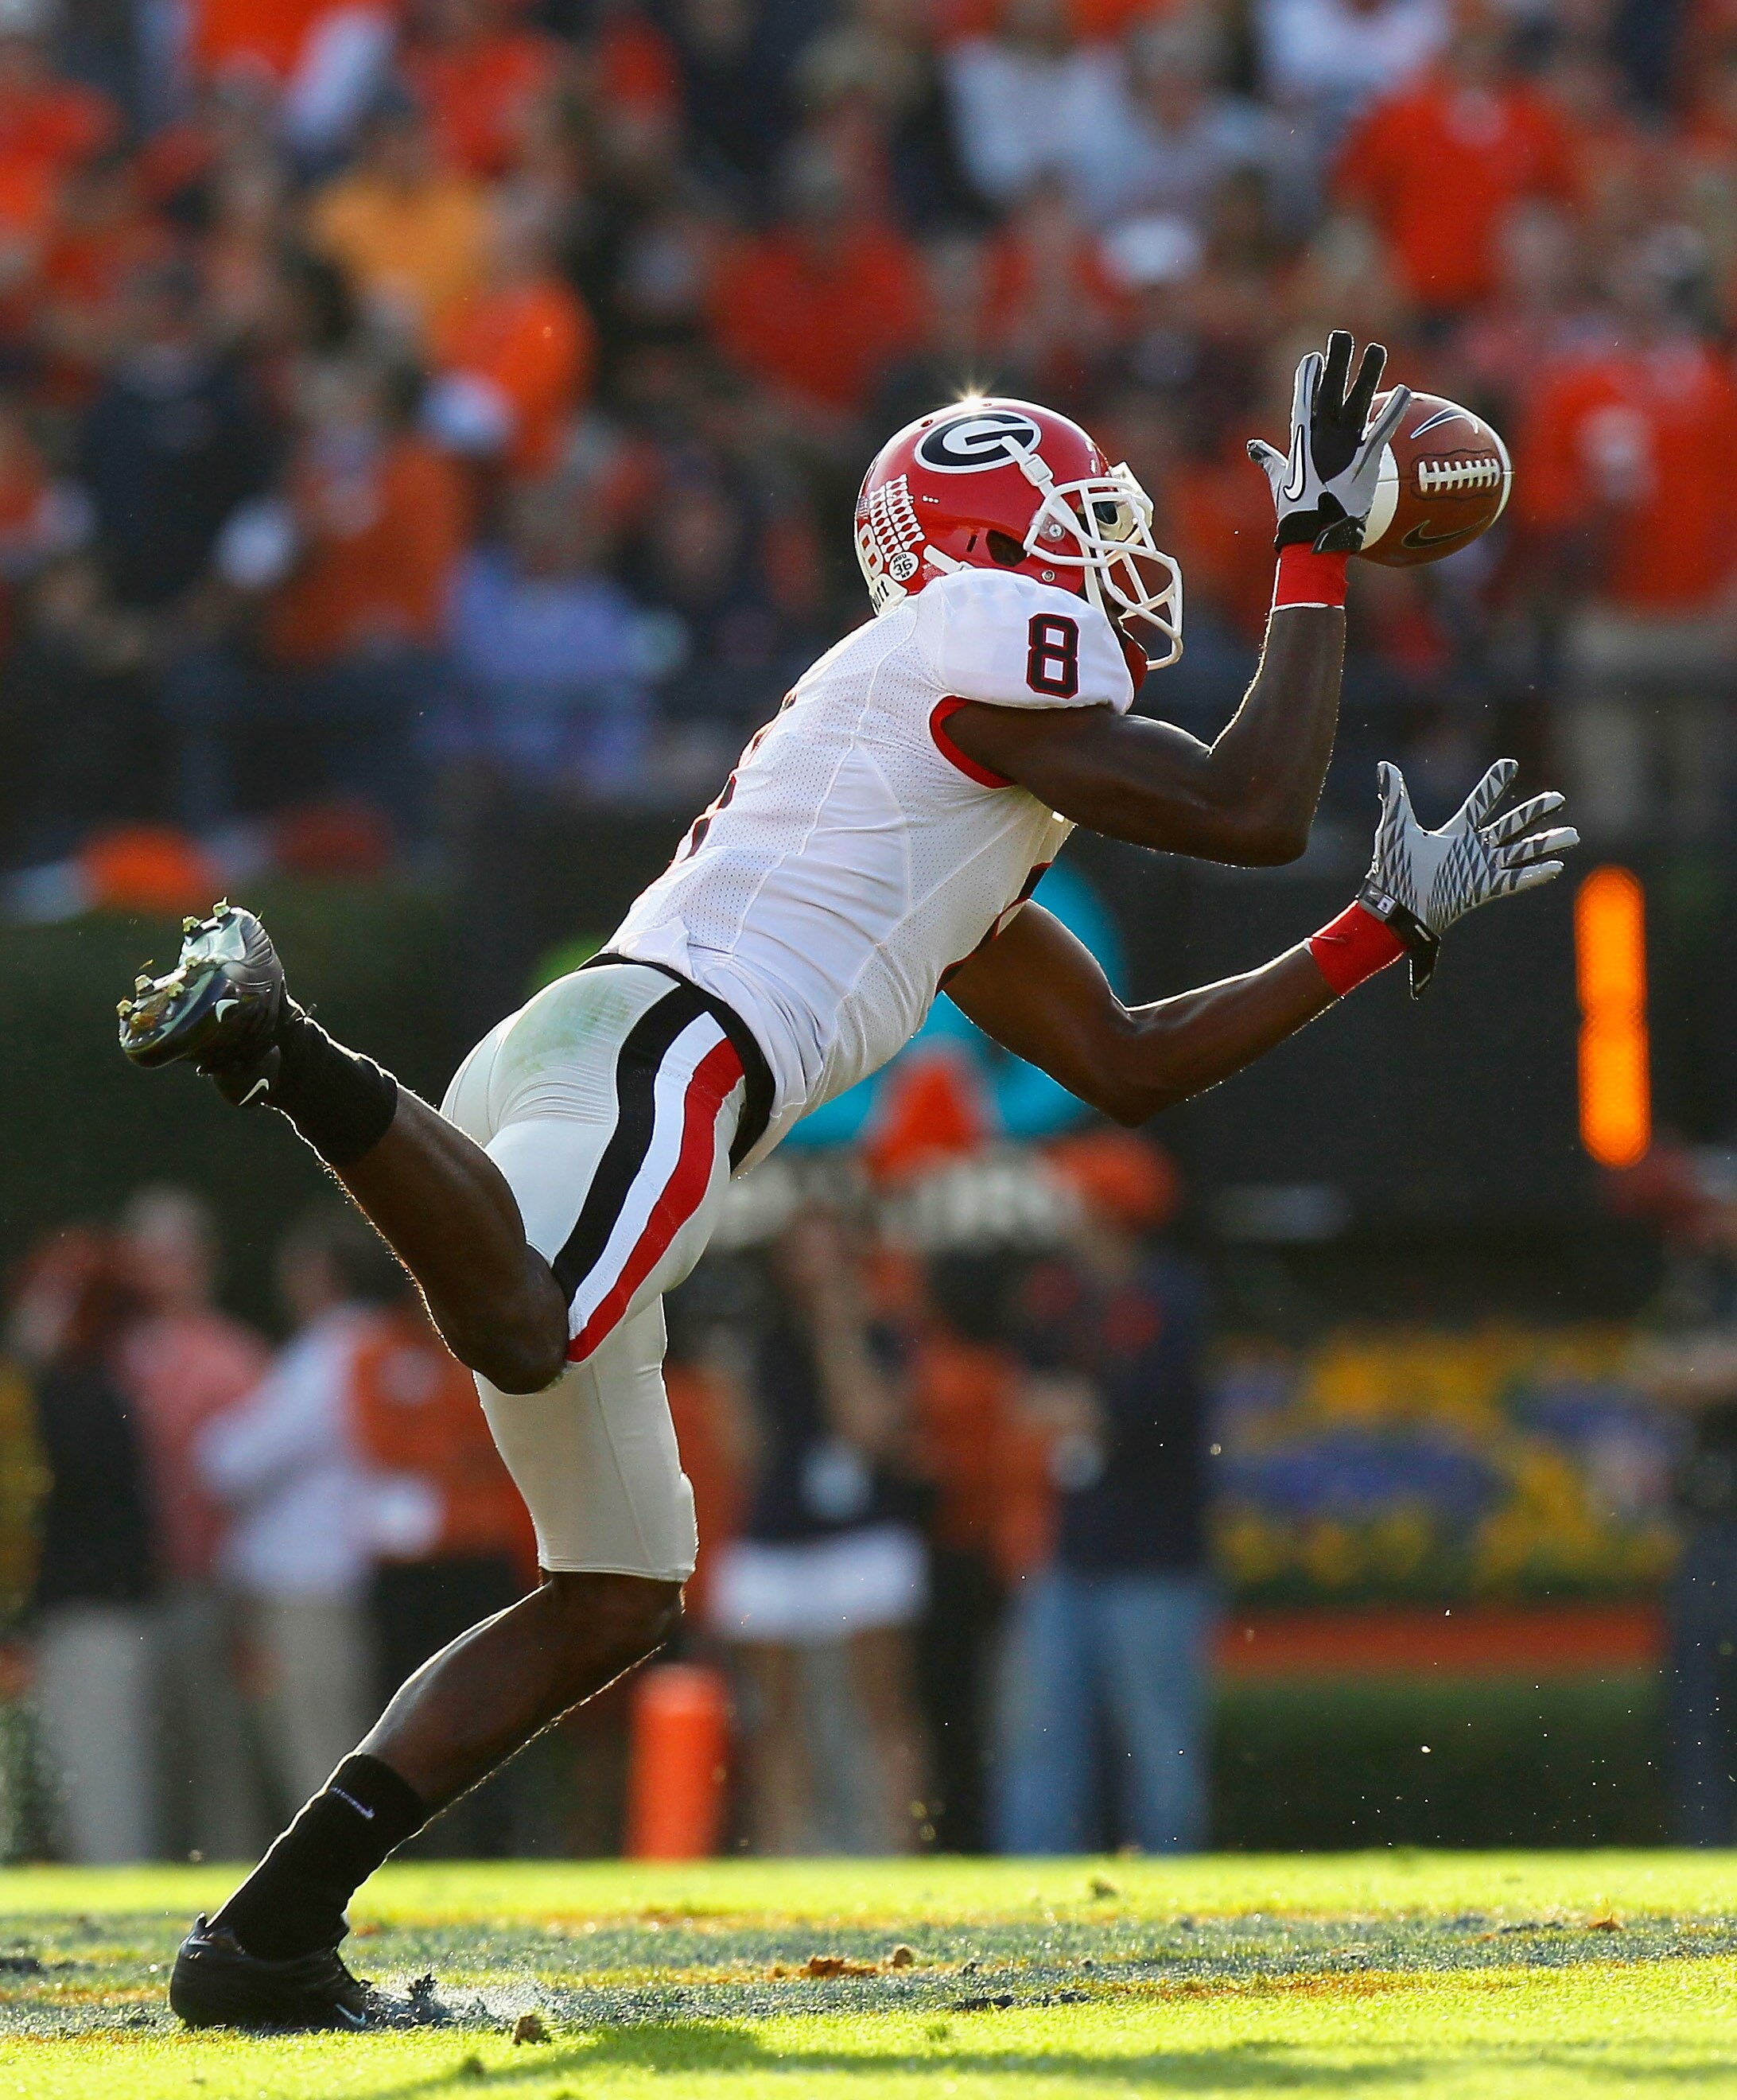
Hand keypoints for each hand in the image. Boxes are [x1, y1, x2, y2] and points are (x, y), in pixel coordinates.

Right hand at [1248, 330, 1412, 553]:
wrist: (1311, 538)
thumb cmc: (1294, 513)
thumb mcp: (1279, 481)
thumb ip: (1269, 460)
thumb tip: (1254, 448)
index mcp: (1300, 440)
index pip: (1303, 400)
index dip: (1309, 377)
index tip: (1314, 356)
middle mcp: (1321, 437)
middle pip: (1329, 391)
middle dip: (1335, 362)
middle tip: (1341, 336)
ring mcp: (1343, 447)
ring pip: (1357, 402)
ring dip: (1367, 374)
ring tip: (1375, 349)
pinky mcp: (1365, 461)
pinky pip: (1381, 431)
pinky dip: (1393, 411)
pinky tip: (1406, 391)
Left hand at [1359, 758, 1578, 996]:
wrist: (1394, 905)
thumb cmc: (1393, 869)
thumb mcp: (1396, 827)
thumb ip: (1395, 797)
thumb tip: (1384, 766)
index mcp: (1456, 832)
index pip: (1480, 803)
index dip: (1494, 784)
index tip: (1510, 763)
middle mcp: (1473, 849)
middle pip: (1511, 826)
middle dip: (1534, 812)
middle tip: (1558, 797)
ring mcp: (1481, 869)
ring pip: (1521, 851)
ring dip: (1547, 843)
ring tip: (1572, 834)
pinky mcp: (1483, 889)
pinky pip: (1515, 881)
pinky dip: (1535, 875)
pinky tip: (1556, 867)